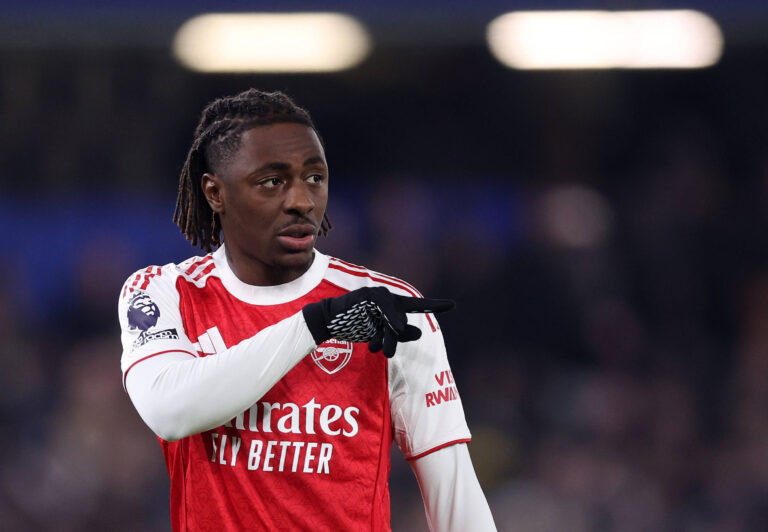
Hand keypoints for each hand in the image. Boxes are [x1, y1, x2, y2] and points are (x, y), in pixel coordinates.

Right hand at [302, 286, 454, 356]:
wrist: (331, 321)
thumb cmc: (356, 325)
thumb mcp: (379, 334)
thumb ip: (399, 334)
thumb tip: (418, 331)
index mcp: (394, 306)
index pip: (417, 306)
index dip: (435, 305)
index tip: (452, 305)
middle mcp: (390, 299)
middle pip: (403, 321)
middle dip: (394, 339)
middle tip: (384, 352)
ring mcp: (380, 295)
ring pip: (395, 319)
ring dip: (388, 337)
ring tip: (376, 349)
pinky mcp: (370, 295)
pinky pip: (385, 308)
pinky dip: (389, 319)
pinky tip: (390, 327)